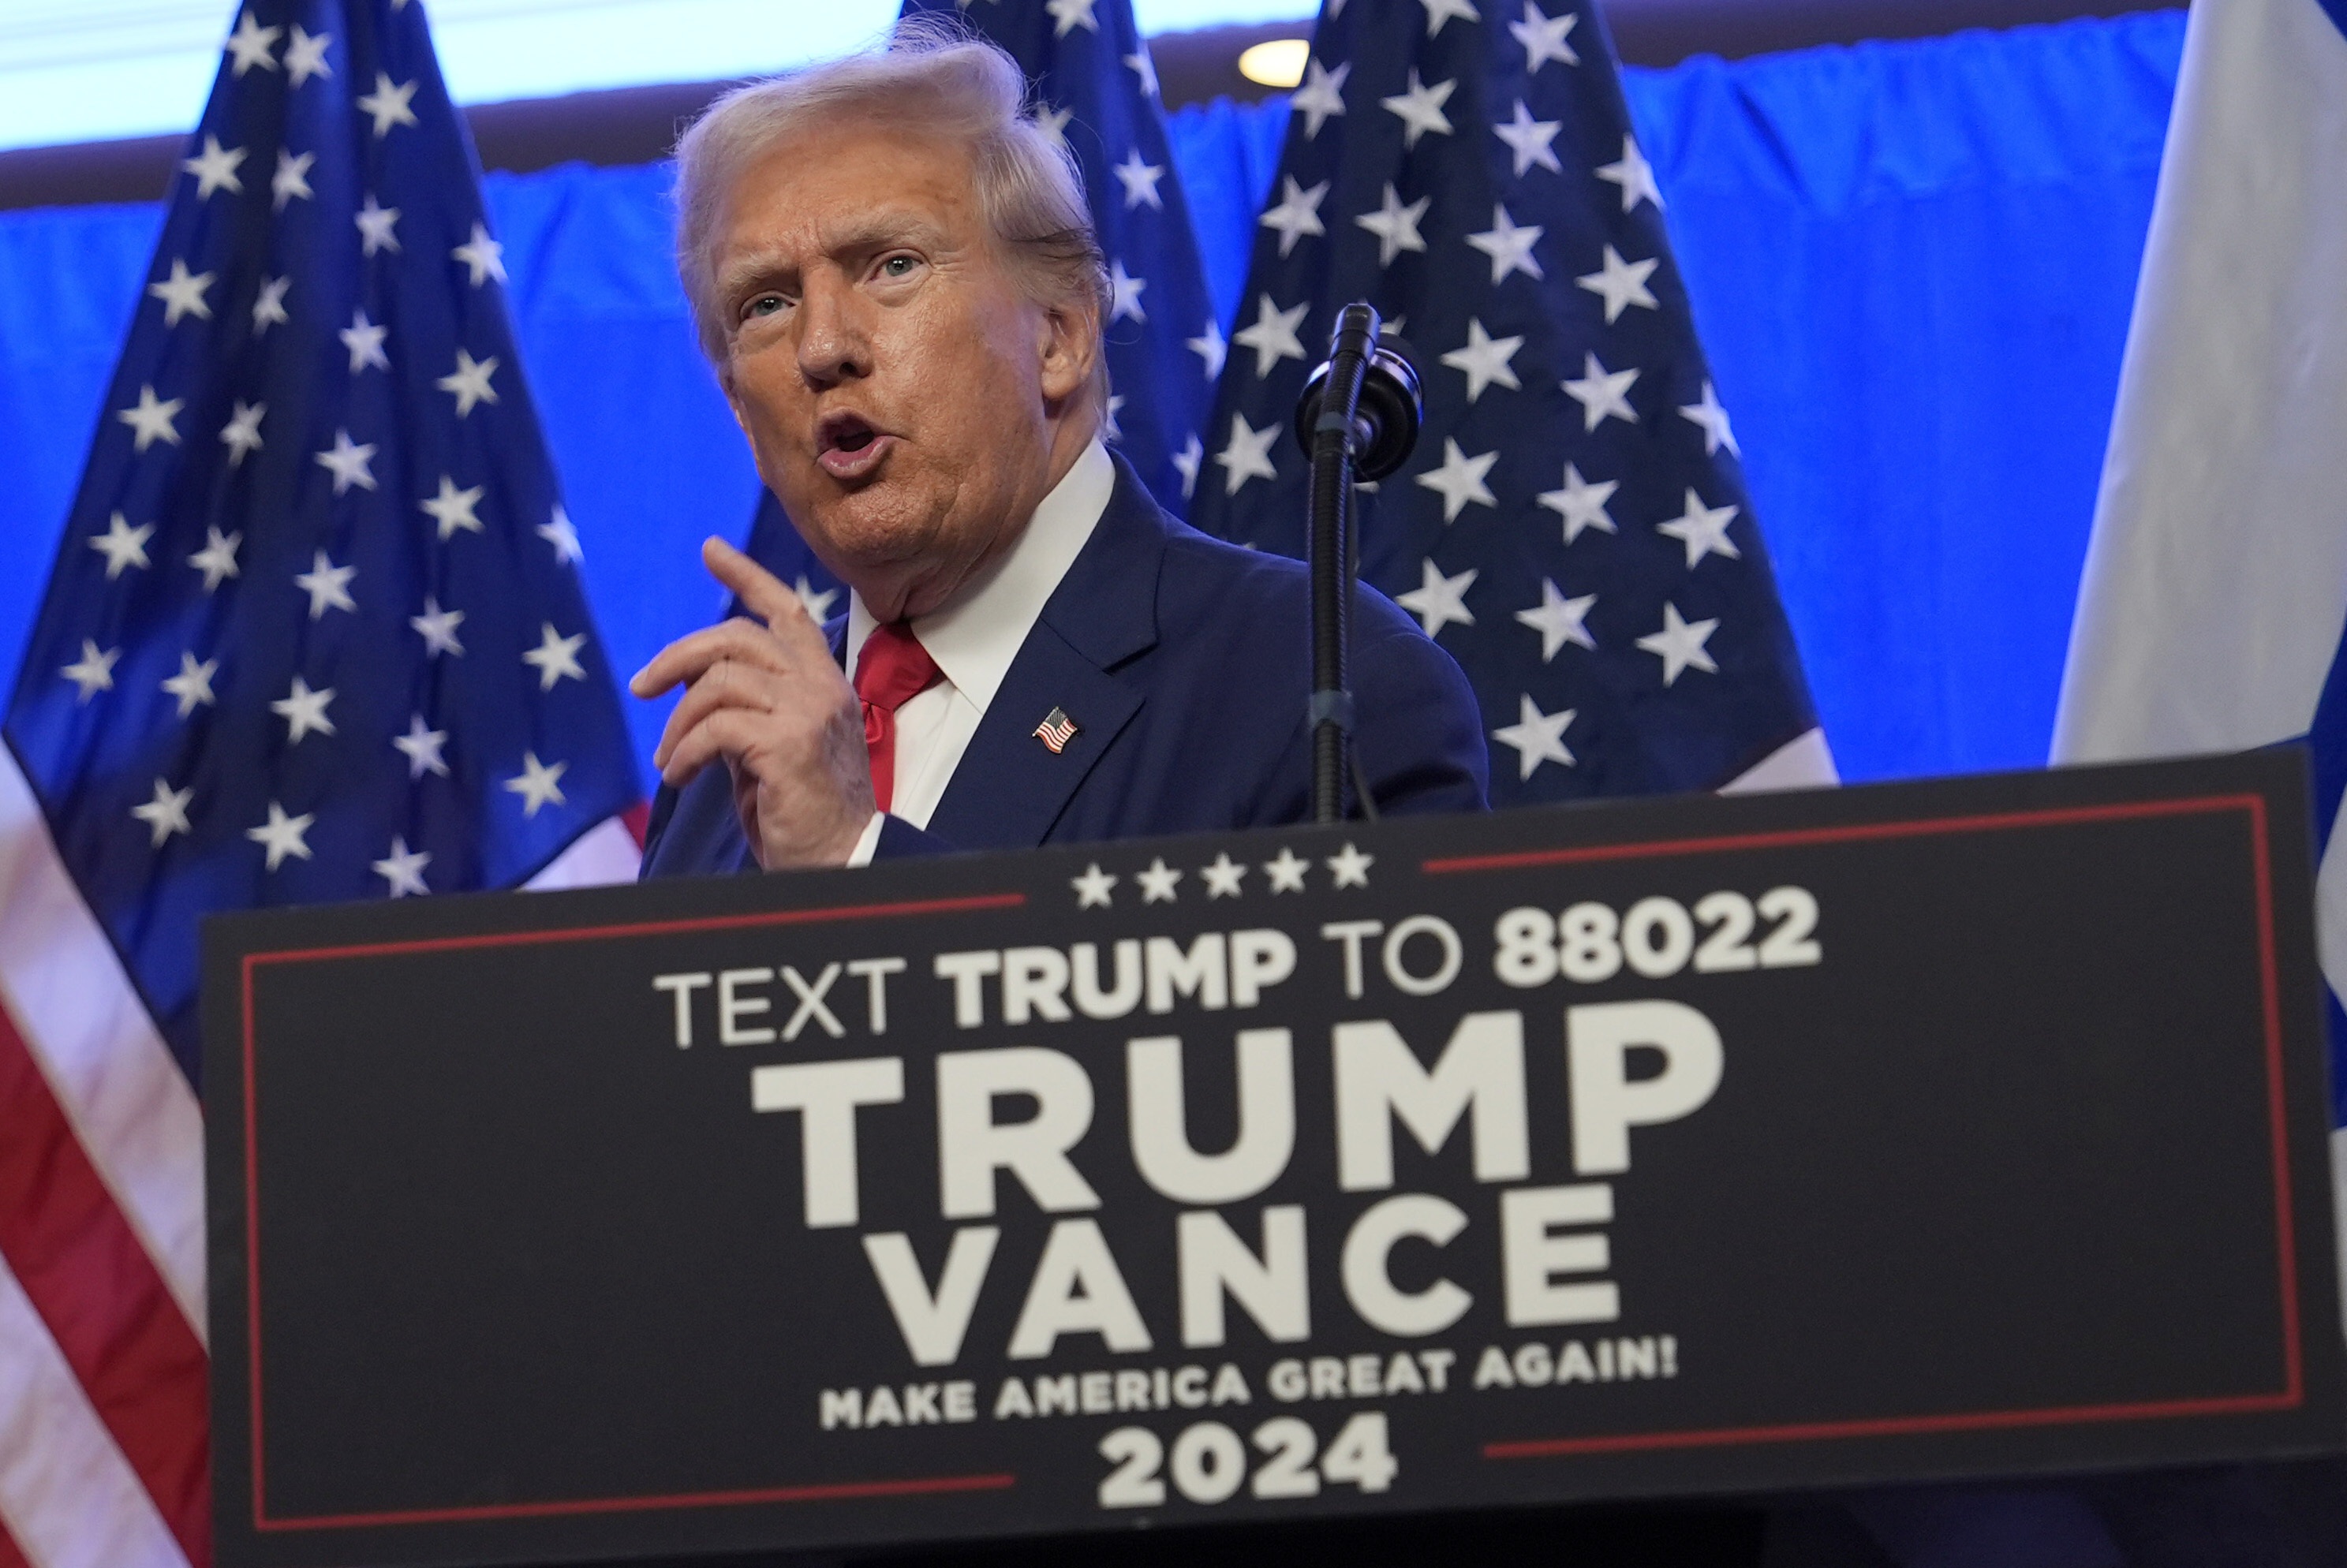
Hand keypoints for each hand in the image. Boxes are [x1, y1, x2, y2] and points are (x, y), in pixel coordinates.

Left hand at [629, 538, 873, 868]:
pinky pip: (715, 728)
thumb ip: (747, 711)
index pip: (787, 612)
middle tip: (643, 688)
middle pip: (737, 638)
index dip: (747, 577)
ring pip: (718, 683)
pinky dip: (684, 752)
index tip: (712, 549)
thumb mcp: (772, 748)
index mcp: (825, 683)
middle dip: (678, 657)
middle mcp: (822, 688)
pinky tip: (678, 776)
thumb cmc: (803, 812)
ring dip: (678, 723)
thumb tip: (694, 693)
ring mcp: (809, 712)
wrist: (841, 860)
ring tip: (669, 760)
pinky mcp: (789, 744)